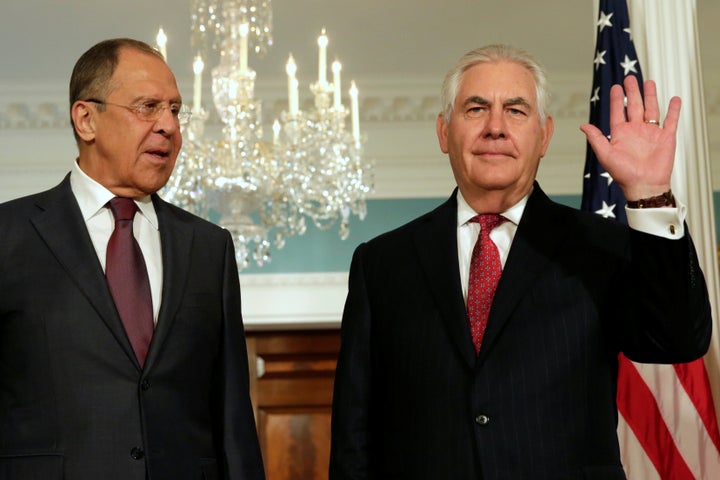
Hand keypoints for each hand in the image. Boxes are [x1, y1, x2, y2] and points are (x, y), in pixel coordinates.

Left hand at [580, 75, 680, 200]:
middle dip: (632, 92)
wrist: (644, 186)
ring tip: (649, 82)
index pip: (617, 111)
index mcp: (620, 134)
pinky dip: (673, 110)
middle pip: (634, 106)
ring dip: (650, 96)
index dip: (616, 99)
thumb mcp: (606, 154)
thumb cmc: (623, 174)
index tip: (615, 86)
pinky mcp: (666, 137)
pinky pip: (671, 120)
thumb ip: (596, 138)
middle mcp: (635, 130)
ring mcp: (651, 133)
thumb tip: (582, 125)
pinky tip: (674, 98)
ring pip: (651, 109)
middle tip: (630, 78)